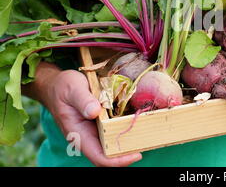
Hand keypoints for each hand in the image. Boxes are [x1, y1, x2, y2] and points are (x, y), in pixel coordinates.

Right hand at [22, 62, 141, 166]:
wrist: (56, 85)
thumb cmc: (63, 87)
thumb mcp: (73, 89)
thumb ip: (83, 100)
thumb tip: (94, 111)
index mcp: (79, 134)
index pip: (99, 157)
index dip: (118, 160)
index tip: (136, 155)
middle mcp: (87, 137)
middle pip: (109, 155)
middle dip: (128, 153)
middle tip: (148, 142)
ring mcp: (94, 131)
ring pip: (113, 145)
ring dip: (128, 143)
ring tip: (147, 134)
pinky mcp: (100, 124)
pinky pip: (113, 132)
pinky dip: (125, 130)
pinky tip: (138, 123)